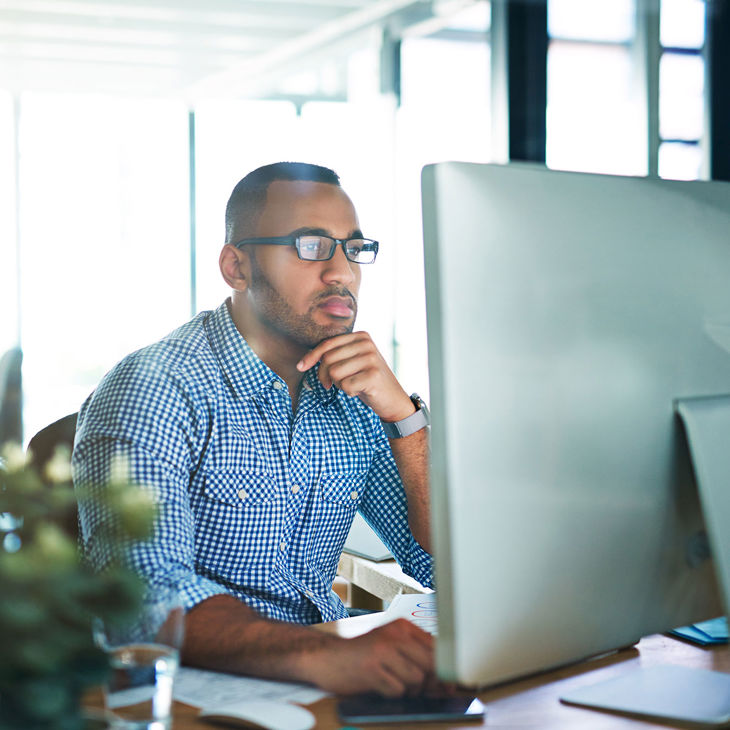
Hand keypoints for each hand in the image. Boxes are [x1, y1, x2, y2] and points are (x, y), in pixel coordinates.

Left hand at [296, 332, 413, 422]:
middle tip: (332, 385)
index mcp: (361, 336)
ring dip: (339, 384)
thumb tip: (304, 361)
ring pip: (334, 372)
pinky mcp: (373, 375)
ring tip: (353, 385)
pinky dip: (349, 392)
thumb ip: (335, 355)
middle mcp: (367, 344)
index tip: (300, 367)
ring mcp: (371, 358)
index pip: (328, 344)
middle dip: (325, 375)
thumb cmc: (366, 381)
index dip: (311, 356)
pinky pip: (345, 385)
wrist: (393, 399)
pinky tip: (360, 391)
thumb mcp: (352, 362)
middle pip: (328, 358)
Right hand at [310, 619, 435, 696]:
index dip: (446, 668)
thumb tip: (447, 683)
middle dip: (430, 683)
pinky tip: (381, 685)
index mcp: (402, 626)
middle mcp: (394, 634)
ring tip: (393, 683)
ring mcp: (382, 651)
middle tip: (422, 689)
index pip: (437, 647)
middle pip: (430, 664)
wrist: (327, 657)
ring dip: (408, 690)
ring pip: (416, 679)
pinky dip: (392, 693)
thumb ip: (418, 659)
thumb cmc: (362, 655)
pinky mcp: (372, 669)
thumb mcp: (391, 647)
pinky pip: (397, 690)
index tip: (451, 683)